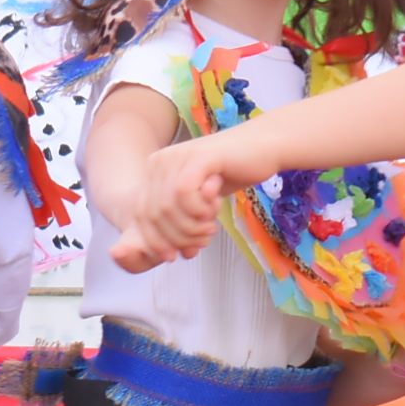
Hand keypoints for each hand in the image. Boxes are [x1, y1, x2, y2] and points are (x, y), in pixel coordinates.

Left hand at [117, 137, 232, 271]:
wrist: (263, 148)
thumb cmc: (232, 173)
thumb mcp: (201, 203)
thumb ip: (185, 224)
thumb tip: (177, 255)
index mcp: (154, 170)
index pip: (141, 214)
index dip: (155, 240)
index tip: (174, 257)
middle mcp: (159, 161)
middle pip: (152, 214)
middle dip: (177, 237)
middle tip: (202, 241)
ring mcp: (177, 156)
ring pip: (167, 207)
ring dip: (190, 227)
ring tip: (211, 226)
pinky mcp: (198, 157)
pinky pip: (184, 194)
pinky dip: (198, 210)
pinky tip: (215, 209)